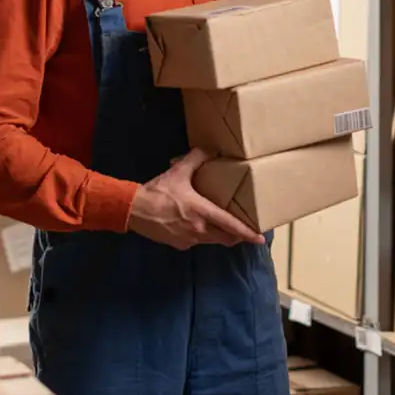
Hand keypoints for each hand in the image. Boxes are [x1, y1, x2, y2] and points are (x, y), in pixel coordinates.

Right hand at [127, 147, 264, 249]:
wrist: (133, 210)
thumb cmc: (158, 192)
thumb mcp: (178, 171)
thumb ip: (197, 158)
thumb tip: (210, 149)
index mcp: (202, 213)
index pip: (231, 225)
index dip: (247, 233)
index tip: (260, 238)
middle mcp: (199, 230)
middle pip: (226, 238)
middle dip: (238, 236)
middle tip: (246, 232)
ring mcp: (189, 240)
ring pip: (212, 240)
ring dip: (220, 235)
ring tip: (223, 225)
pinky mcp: (179, 245)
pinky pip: (196, 241)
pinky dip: (202, 234)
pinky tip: (196, 224)